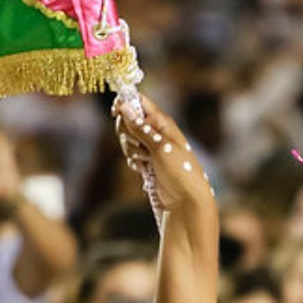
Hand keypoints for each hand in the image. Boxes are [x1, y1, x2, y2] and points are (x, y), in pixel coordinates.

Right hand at [112, 95, 213, 217]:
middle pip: (128, 120)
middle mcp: (155, 131)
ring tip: (147, 161)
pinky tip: (144, 169)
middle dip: (127, 133)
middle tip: (140, 146)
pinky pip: (131, 155)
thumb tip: (124, 106)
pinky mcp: (147, 161)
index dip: (125, 103)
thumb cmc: (180, 171)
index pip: (139, 101)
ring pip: (127, 140)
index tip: (116, 113)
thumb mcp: (160, 147)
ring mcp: (150, 147)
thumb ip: (140, 128)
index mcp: (162, 122)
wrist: (186, 201)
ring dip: (131, 150)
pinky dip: (134, 161)